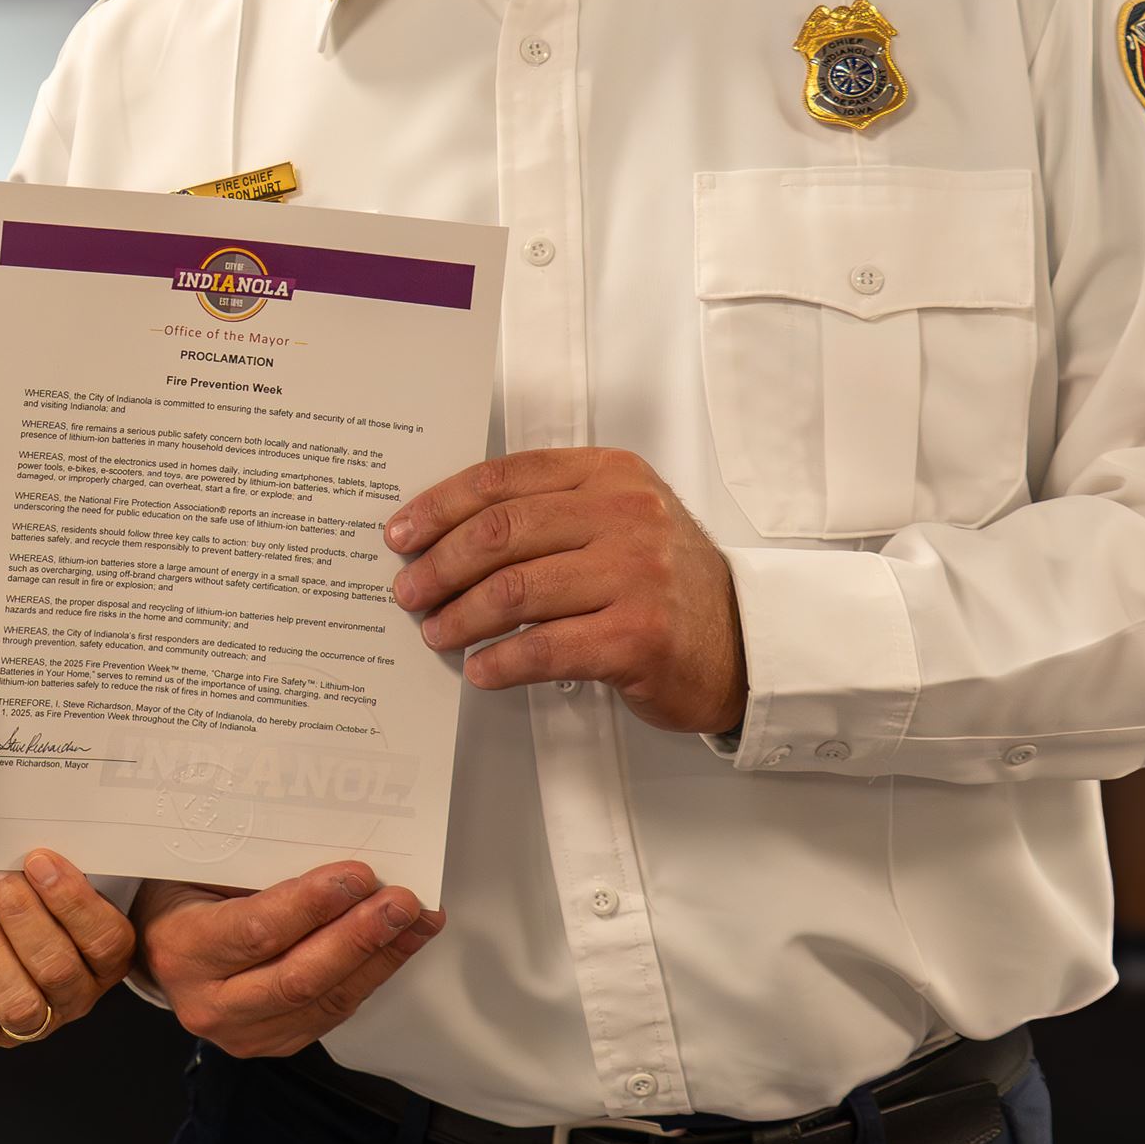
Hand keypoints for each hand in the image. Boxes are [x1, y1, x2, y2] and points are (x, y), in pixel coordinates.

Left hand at [0, 842, 136, 1048]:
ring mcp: (32, 1020)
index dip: (73, 902)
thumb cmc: (16, 881)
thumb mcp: (43, 870)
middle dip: (20, 916)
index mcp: (107, 956)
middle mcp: (76, 994)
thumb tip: (39, 842)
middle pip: (57, 969)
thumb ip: (57, 866)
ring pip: (17, 1001)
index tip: (38, 860)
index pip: (106, 940)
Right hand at [133, 864, 442, 1058]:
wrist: (160, 945)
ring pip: (324, 1002)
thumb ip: (258, 868)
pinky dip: (371, 976)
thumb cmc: (184, 891)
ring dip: (379, 958)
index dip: (312, 906)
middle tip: (403, 902)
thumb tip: (337, 857)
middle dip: (359, 937)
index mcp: (183, 949)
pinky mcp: (273, 1043)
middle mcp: (209, 1004)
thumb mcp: (201, 866)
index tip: (358, 875)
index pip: (256, 932)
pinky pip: (331, 1013)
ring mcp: (242, 1034)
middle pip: (298, 978)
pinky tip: (399, 944)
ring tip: (418, 920)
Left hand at [388, 448, 746, 735]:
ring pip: (516, 590)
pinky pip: (547, 648)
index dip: (441, 506)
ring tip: (436, 632)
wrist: (742, 641)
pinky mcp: (640, 636)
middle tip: (409, 590)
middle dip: (440, 564)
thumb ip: (547, 512)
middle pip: (502, 532)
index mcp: (609, 475)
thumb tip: (446, 536)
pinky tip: (480, 668)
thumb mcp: (616, 520)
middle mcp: (625, 515)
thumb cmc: (662, 581)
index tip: (402, 533)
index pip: (504, 479)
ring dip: (461, 616)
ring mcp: (636, 575)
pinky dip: (501, 660)